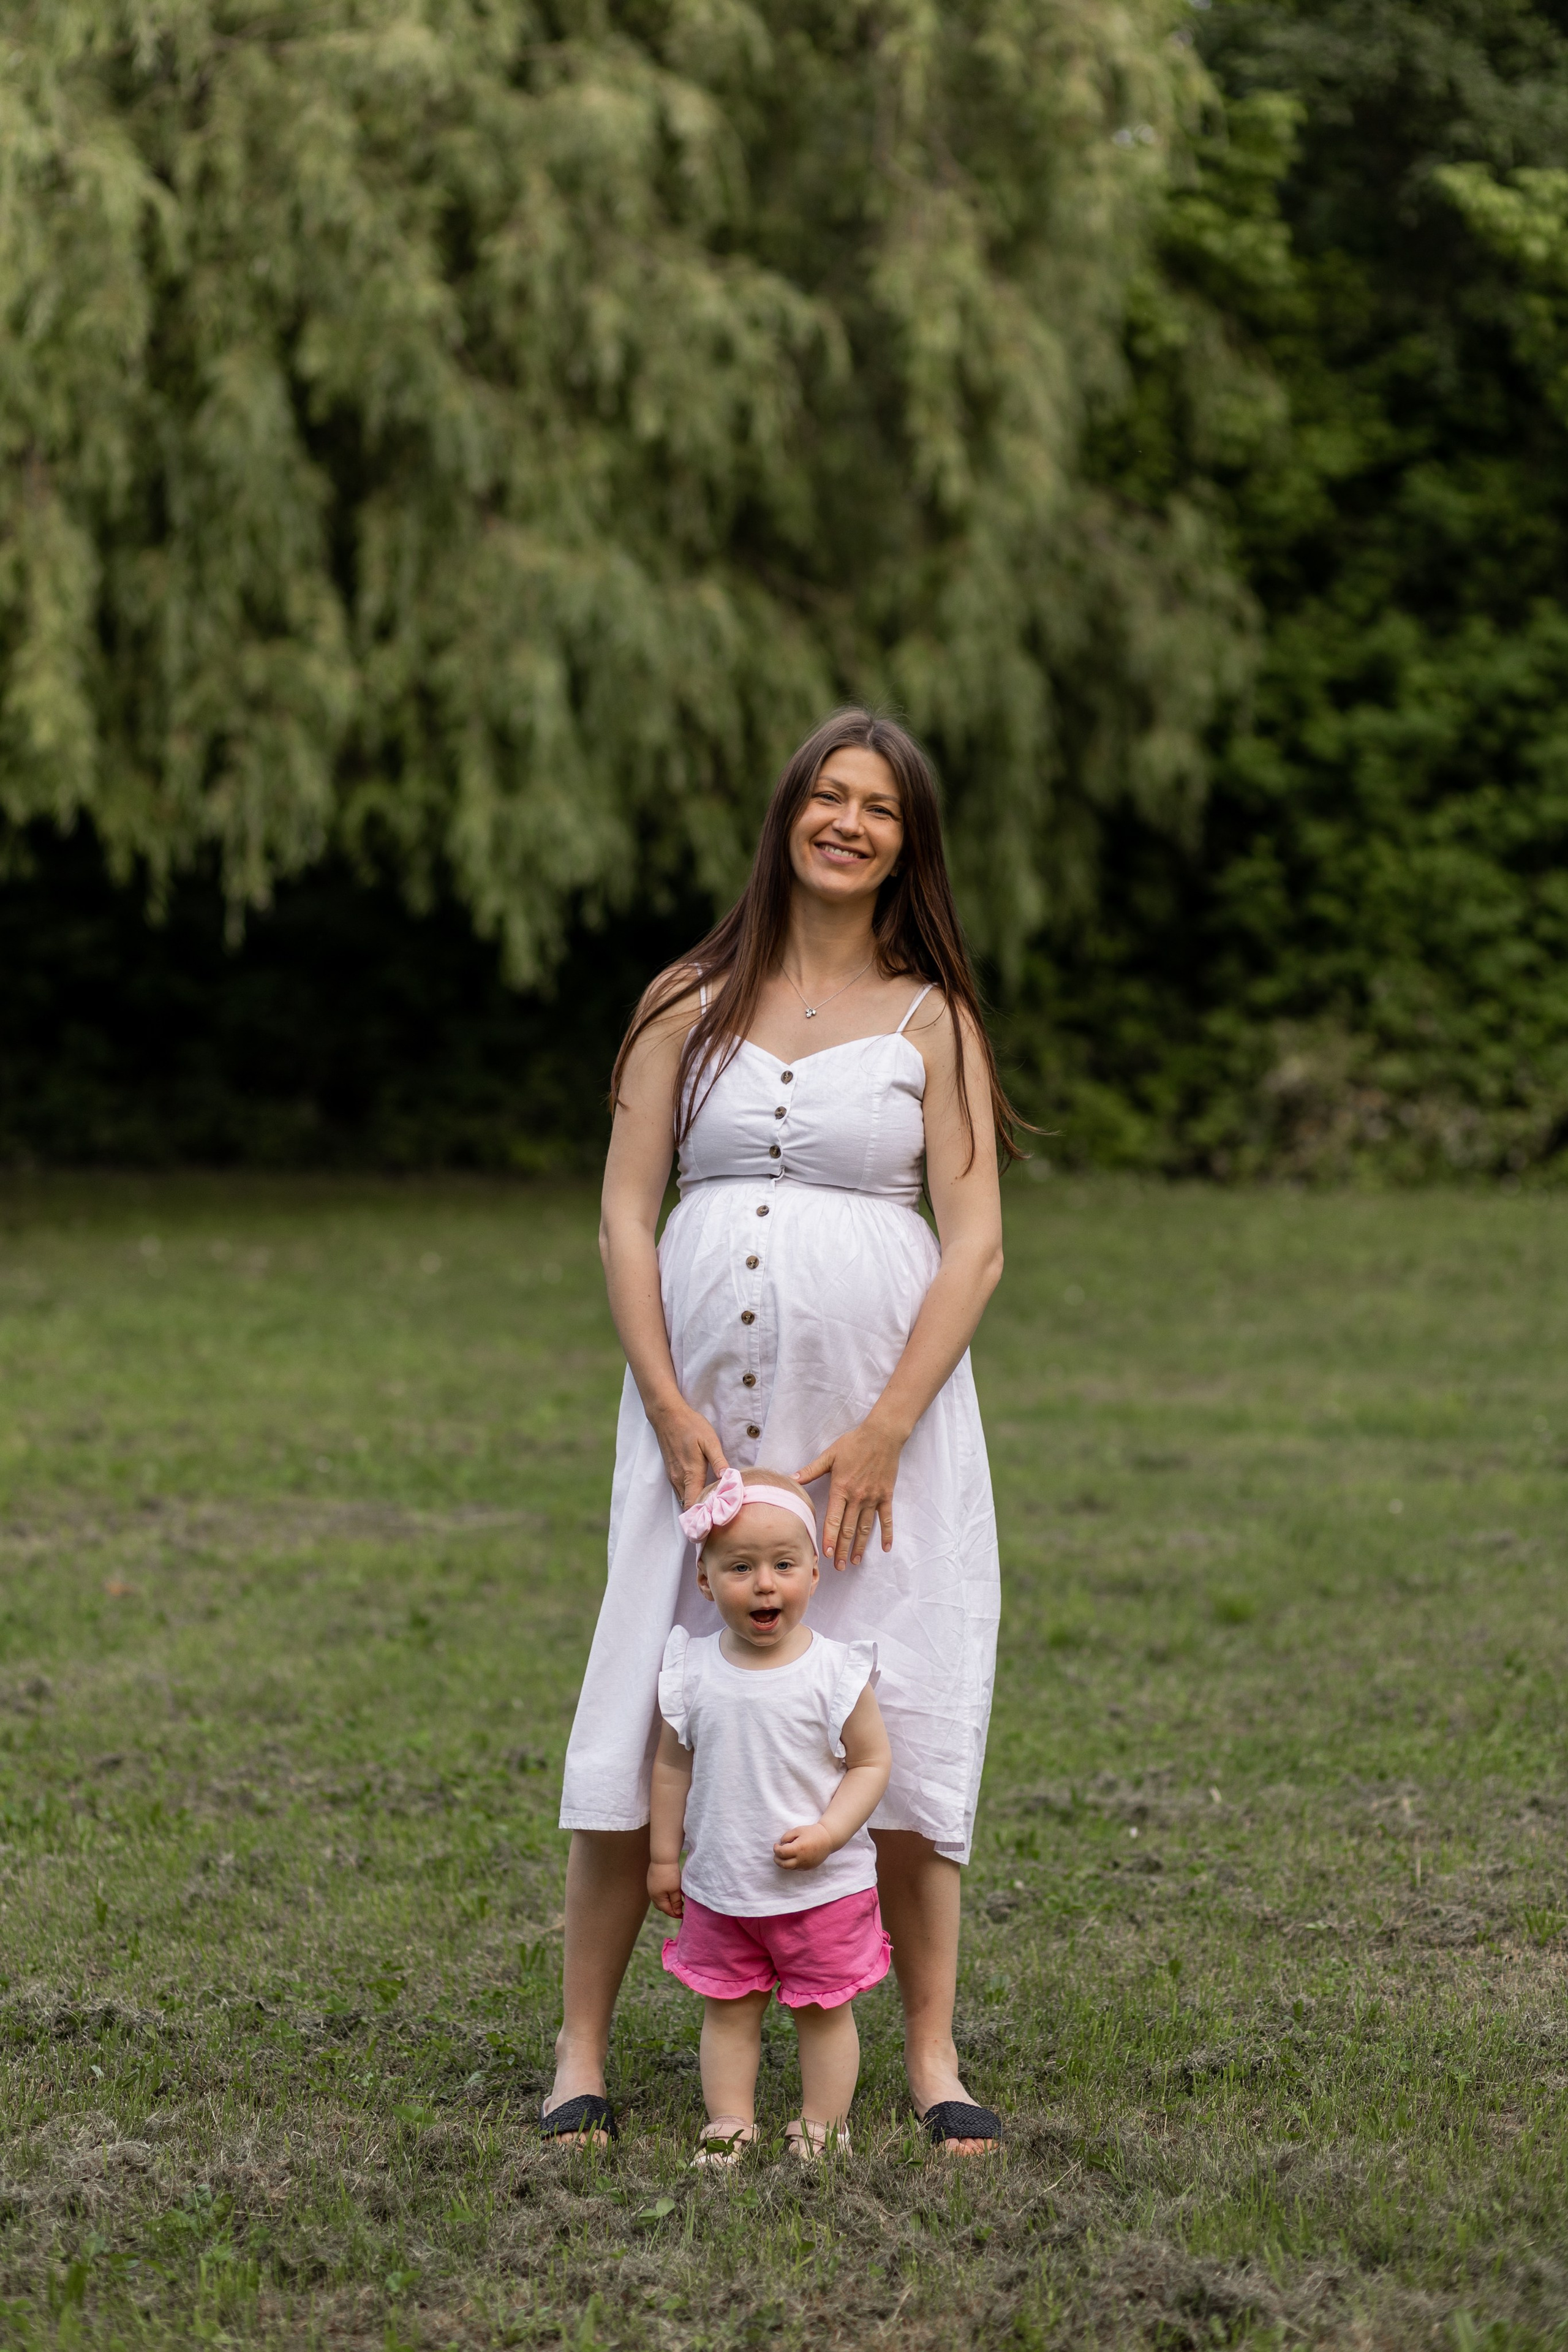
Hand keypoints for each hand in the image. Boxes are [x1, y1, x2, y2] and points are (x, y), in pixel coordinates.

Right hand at [647, 1859, 683, 1917]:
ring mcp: (651, 1886)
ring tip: (677, 1898)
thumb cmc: (670, 1874)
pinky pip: (658, 1892)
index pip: (666, 1910)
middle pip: (661, 1906)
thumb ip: (676, 1902)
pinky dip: (665, 1895)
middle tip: (680, 1907)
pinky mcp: (652, 1880)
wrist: (663, 1858)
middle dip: (670, 1909)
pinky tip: (671, 1890)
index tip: (683, 1915)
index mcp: (657, 1898)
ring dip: (667, 1901)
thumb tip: (677, 1913)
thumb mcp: (675, 1890)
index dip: (675, 1914)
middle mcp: (652, 1894)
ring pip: (659, 1899)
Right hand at [649, 1397, 728, 1506]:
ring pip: (684, 1499)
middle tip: (719, 1517)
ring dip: (696, 1505)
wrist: (667, 1416)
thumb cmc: (690, 1426)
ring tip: (713, 1508)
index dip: (703, 1516)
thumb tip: (728, 1478)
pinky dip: (690, 1496)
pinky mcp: (671, 1472)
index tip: (715, 1522)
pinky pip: (681, 1491)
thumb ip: (718, 1461)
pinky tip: (702, 1494)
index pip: (694, 1505)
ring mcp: (673, 1477)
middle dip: (702, 1514)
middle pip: (689, 1506)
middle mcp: (679, 1479)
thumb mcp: (709, 1441)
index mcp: (690, 1474)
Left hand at [774, 1821, 832, 1869]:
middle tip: (776, 1853)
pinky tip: (793, 1856)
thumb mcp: (798, 1830)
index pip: (781, 1853)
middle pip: (783, 1865)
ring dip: (783, 1862)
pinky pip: (797, 1868)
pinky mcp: (809, 1868)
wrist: (828, 1839)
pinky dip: (792, 1863)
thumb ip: (787, 1837)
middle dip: (777, 1859)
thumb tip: (781, 1844)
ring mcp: (805, 1865)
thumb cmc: (812, 1832)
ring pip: (789, 1868)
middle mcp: (801, 1859)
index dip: (776, 1849)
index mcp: (798, 1848)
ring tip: (784, 1855)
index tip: (776, 1845)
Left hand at [795, 1413, 902, 1569]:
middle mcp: (857, 1497)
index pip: (834, 1519)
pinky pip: (886, 1519)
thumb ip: (811, 1470)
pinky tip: (885, 1548)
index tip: (827, 1554)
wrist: (882, 1435)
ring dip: (860, 1546)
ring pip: (865, 1528)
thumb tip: (791, 1479)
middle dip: (843, 1549)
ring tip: (855, 1561)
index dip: (830, 1538)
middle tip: (839, 1567)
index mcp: (841, 1488)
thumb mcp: (829, 1455)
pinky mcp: (886, 1496)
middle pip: (848, 1529)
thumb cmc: (854, 1443)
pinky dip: (887, 1534)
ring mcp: (873, 1498)